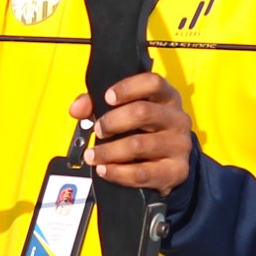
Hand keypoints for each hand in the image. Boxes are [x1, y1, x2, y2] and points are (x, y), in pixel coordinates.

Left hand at [69, 71, 193, 194]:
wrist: (169, 164)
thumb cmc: (145, 131)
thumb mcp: (126, 111)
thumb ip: (96, 104)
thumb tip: (77, 108)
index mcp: (166, 97)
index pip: (153, 83)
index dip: (128, 88)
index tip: (107, 97)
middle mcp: (176, 118)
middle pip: (143, 112)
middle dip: (113, 121)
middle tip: (98, 129)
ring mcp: (179, 145)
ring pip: (138, 145)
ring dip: (108, 151)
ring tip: (93, 155)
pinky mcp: (175, 170)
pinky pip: (142, 172)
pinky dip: (118, 172)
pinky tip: (104, 169)